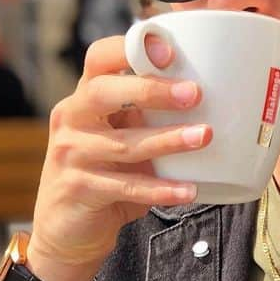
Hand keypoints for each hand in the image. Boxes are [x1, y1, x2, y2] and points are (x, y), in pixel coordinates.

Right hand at [27, 34, 209, 280]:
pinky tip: (188, 190)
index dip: (129, 49)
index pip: (98, 59)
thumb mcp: (121, 137)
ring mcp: (71, 156)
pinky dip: (160, 189)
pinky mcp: (78, 191)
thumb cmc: (105, 175)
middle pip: (104, 93)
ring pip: (122, 144)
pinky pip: (126, 188)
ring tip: (203, 136)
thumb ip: (147, 117)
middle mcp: (71, 120)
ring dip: (167, 140)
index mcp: (84, 98)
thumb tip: (214, 99)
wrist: (66, 231)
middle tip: (194, 93)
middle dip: (151, 90)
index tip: (169, 51)